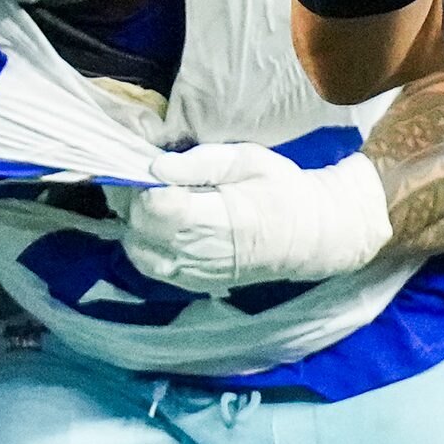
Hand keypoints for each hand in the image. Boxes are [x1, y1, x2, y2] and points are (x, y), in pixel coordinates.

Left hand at [120, 141, 389, 291]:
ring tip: (153, 200)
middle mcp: (205, 254)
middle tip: (146, 177)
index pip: (160, 210)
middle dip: (134, 202)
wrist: (309, 237)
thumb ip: (201, 162)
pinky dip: (145, 242)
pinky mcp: (192, 283)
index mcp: (223, 220)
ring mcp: (197, 274)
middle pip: (144, 230)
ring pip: (140, 252)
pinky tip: (159, 222)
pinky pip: (151, 266)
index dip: (144, 186)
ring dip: (136, 224)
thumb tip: (155, 167)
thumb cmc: (281, 189)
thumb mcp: (249, 160)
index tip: (149, 167)